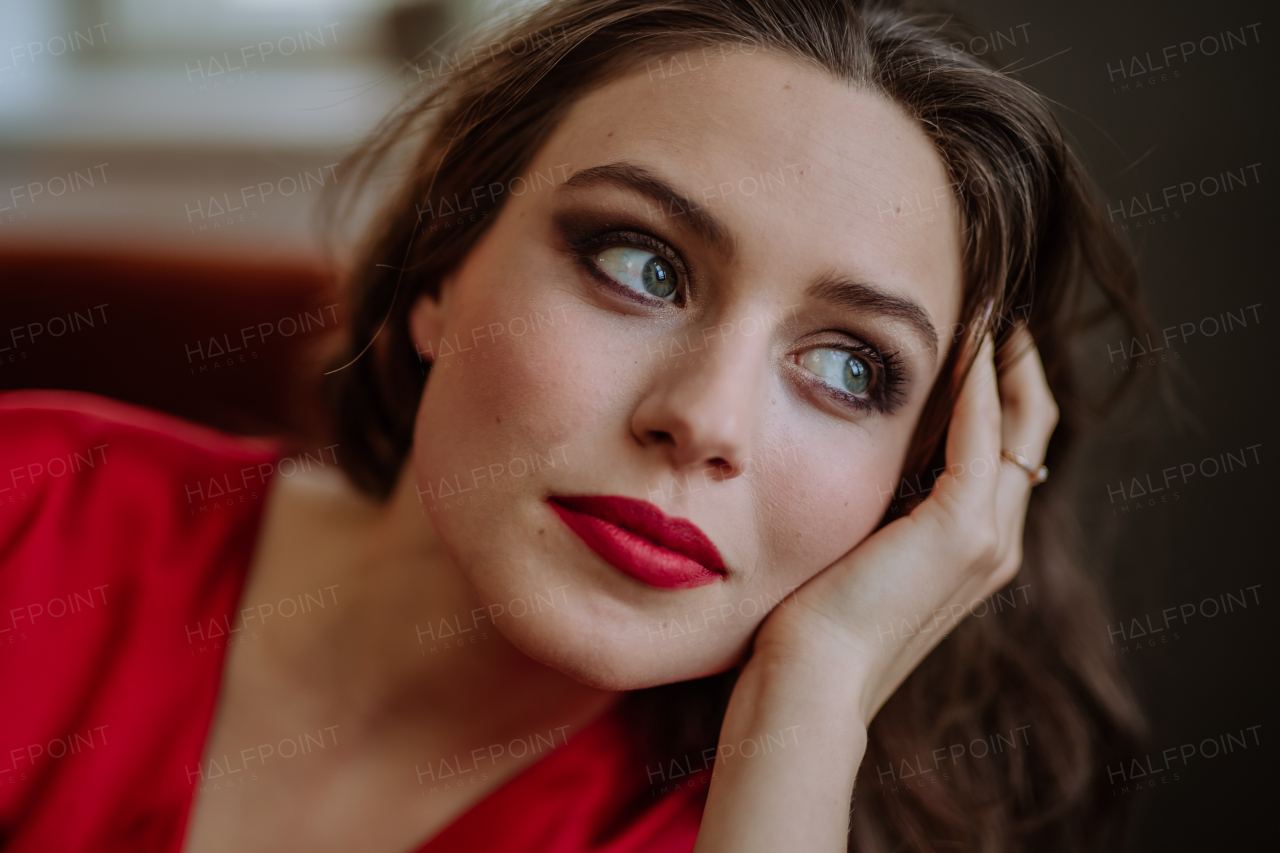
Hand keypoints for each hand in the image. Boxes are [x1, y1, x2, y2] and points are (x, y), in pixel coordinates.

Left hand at [750, 325, 1058, 726]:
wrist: (807, 678)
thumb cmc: (812, 621)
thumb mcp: (854, 550)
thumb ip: (876, 508)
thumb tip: (855, 455)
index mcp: (971, 550)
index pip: (1006, 452)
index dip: (1001, 393)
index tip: (977, 339)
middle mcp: (995, 543)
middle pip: (1029, 431)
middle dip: (1016, 367)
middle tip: (995, 310)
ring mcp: (986, 538)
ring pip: (1020, 425)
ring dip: (1004, 362)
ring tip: (984, 310)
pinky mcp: (961, 530)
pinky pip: (983, 433)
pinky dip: (979, 382)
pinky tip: (961, 342)